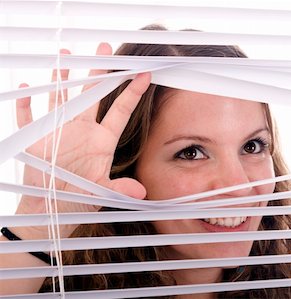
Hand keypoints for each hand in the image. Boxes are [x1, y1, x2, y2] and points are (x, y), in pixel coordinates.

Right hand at [14, 43, 150, 238]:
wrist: (52, 206)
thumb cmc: (79, 198)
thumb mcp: (101, 192)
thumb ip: (119, 188)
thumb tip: (141, 192)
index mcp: (102, 139)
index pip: (121, 110)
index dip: (132, 92)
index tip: (145, 73)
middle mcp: (83, 129)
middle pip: (93, 95)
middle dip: (98, 72)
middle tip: (105, 48)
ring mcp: (59, 130)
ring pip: (61, 98)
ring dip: (61, 78)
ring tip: (66, 54)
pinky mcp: (36, 138)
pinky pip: (28, 117)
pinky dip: (26, 103)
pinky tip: (26, 86)